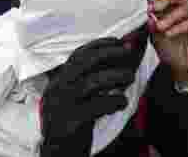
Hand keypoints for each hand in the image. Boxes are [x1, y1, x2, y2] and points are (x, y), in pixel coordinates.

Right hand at [39, 38, 135, 156]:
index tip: (119, 41)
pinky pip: (96, 106)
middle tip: (129, 52)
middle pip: (84, 63)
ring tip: (130, 77)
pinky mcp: (69, 123)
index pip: (78, 55)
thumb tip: (118, 55)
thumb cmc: (73, 122)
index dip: (100, 45)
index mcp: (57, 81)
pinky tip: (122, 102)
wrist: (58, 155)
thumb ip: (92, 78)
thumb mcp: (77, 97)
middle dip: (110, 53)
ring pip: (92, 82)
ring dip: (115, 76)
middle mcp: (56, 90)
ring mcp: (61, 106)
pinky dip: (113, 100)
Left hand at [149, 0, 187, 85]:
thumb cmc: (171, 50)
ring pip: (184, 8)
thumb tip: (148, 16)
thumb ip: (152, 27)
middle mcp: (182, 10)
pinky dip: (179, 27)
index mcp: (170, 10)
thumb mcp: (156, 38)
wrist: (182, 66)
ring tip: (160, 27)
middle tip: (154, 8)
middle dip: (164, 0)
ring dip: (170, 17)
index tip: (147, 8)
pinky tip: (169, 34)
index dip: (155, 1)